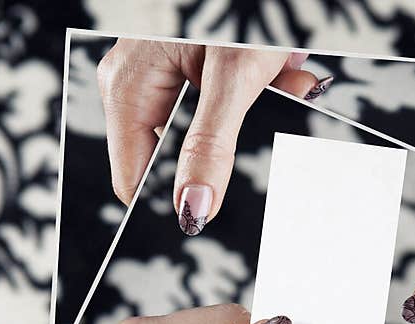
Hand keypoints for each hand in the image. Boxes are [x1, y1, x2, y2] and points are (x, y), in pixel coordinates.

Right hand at [97, 39, 331, 231]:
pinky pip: (235, 96)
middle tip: (260, 112)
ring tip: (280, 74)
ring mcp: (173, 69)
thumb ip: (209, 146)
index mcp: (129, 86)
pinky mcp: (204, 62)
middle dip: (230, 143)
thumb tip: (192, 208)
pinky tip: (285, 66)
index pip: (132, 176)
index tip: (206, 211)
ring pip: (218, 123)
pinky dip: (268, 86)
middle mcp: (142, 79)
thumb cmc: (241, 4)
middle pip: (181, 149)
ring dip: (259, 107)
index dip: (169, 198)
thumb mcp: (229, 79)